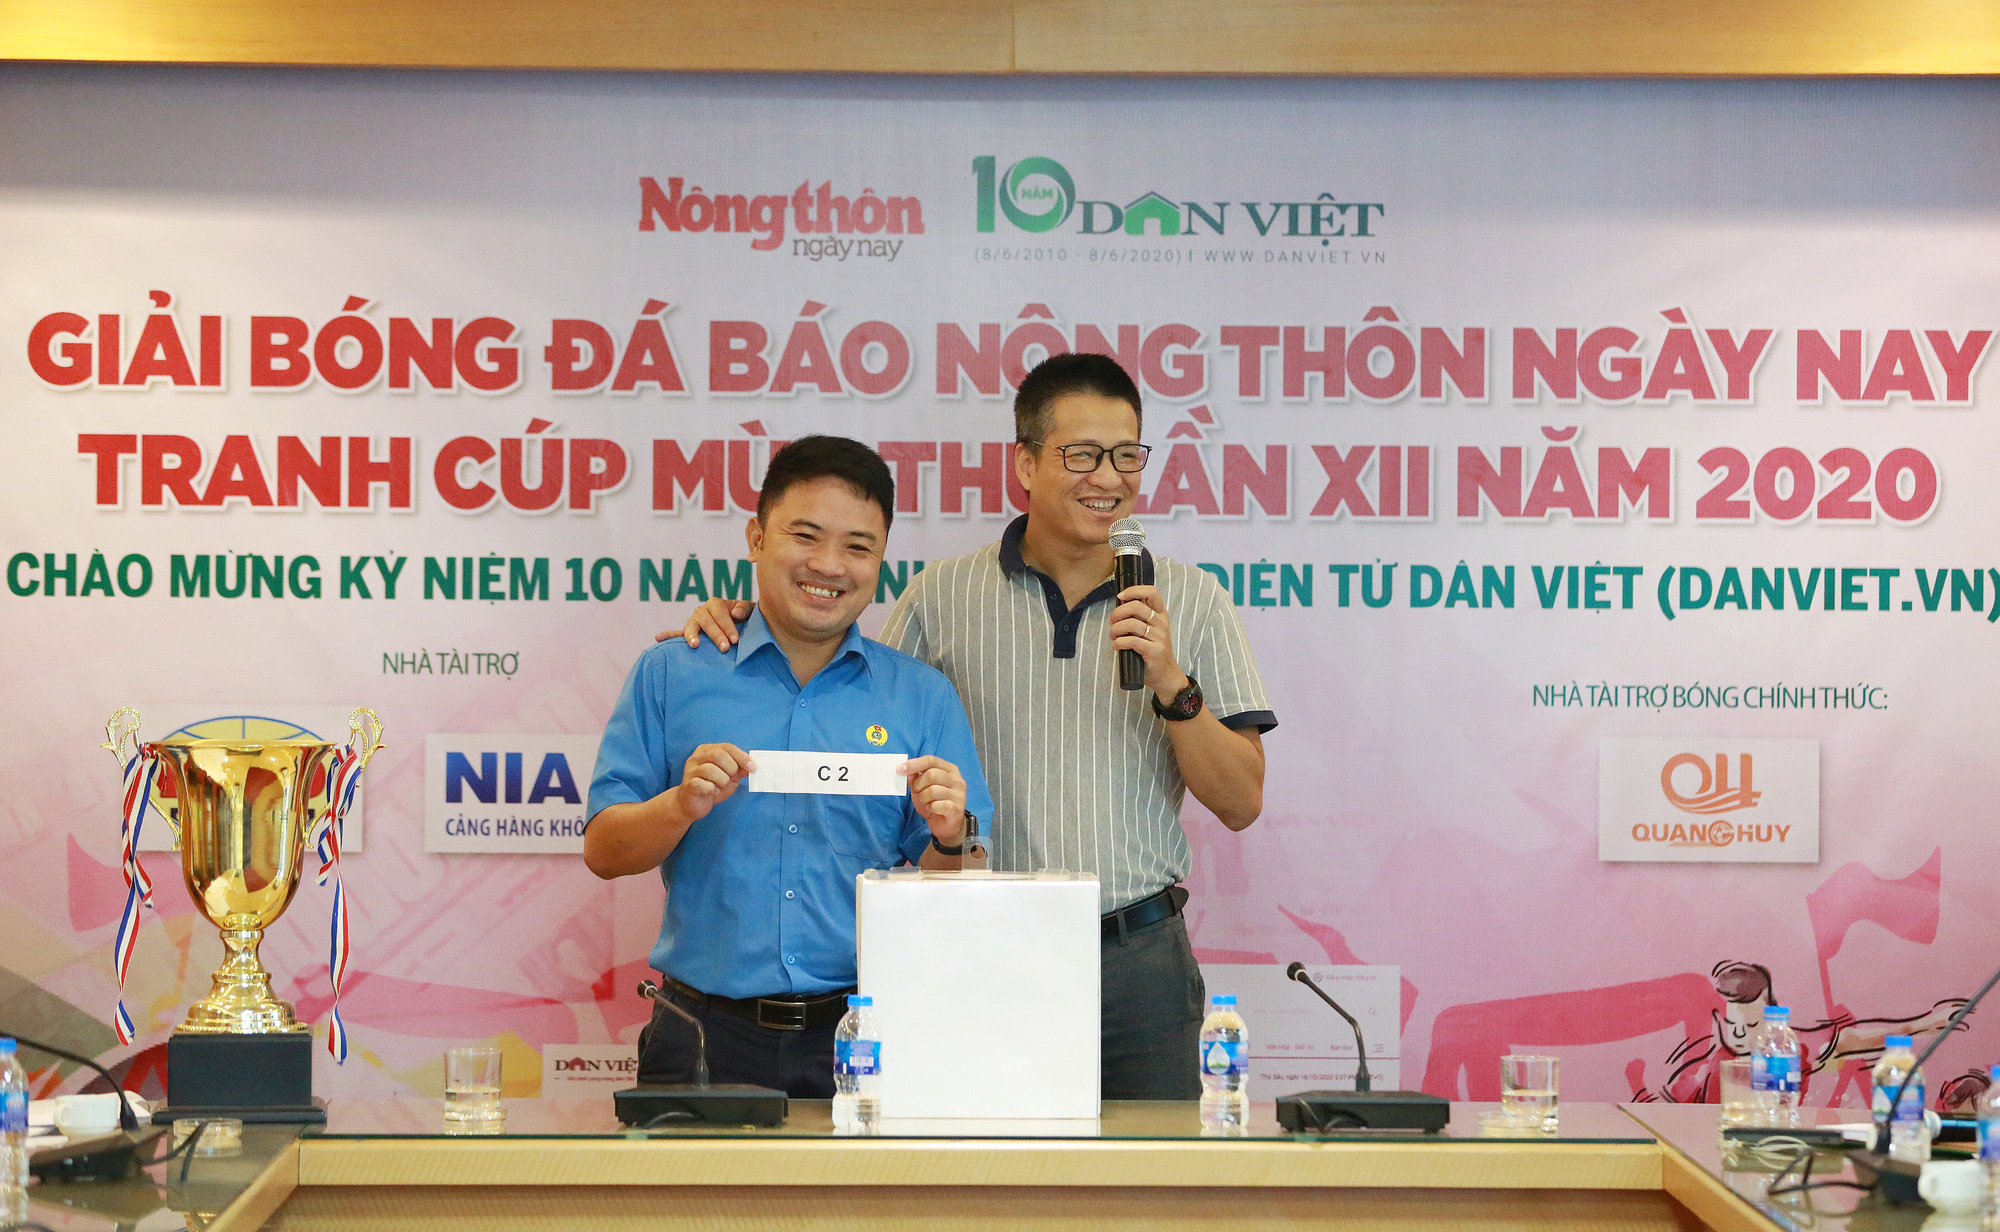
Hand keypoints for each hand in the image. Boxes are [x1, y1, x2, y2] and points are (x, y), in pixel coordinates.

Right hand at [654, 598, 754, 647]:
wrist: (743, 626)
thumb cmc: (747, 618)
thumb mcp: (751, 611)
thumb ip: (745, 608)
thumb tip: (735, 614)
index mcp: (717, 603)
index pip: (720, 613)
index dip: (727, 625)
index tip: (735, 640)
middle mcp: (703, 610)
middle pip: (706, 621)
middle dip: (716, 635)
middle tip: (725, 648)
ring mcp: (695, 621)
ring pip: (691, 626)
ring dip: (692, 635)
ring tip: (694, 645)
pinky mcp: (690, 632)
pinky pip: (677, 633)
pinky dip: (668, 635)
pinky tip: (658, 638)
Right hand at [673, 743, 754, 822]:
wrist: (692, 804)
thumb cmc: (712, 786)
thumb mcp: (729, 777)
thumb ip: (739, 770)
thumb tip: (751, 767)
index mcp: (707, 750)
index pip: (727, 747)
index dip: (742, 757)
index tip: (753, 767)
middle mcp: (696, 757)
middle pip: (718, 755)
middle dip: (732, 767)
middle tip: (733, 777)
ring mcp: (690, 771)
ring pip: (710, 769)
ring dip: (722, 780)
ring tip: (721, 786)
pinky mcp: (688, 785)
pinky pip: (702, 784)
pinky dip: (712, 788)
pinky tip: (712, 791)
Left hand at [899, 755, 966, 844]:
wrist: (947, 826)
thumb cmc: (935, 803)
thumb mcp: (922, 789)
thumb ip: (915, 779)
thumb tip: (907, 772)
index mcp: (950, 770)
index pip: (931, 760)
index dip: (914, 764)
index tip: (900, 769)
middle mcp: (957, 780)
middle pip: (932, 774)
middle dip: (919, 784)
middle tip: (917, 791)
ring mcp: (959, 795)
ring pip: (933, 790)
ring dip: (923, 797)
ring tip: (926, 802)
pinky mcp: (956, 809)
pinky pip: (937, 805)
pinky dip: (930, 807)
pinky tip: (931, 809)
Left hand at [1110, 584, 1187, 699]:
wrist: (1165, 674)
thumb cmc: (1152, 650)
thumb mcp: (1150, 629)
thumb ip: (1138, 617)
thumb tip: (1118, 607)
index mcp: (1161, 614)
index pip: (1152, 592)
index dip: (1134, 590)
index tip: (1120, 596)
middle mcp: (1161, 623)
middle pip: (1136, 606)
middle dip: (1117, 613)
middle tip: (1111, 622)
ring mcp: (1159, 637)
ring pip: (1131, 624)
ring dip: (1115, 629)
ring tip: (1113, 636)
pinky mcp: (1154, 651)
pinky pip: (1131, 641)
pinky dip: (1119, 643)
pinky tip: (1117, 646)